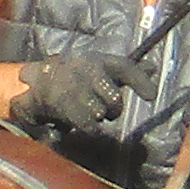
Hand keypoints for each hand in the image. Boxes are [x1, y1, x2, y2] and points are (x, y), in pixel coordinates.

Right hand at [14, 47, 141, 135]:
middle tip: (105, 109)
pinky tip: (85, 124)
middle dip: (113, 109)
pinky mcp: (63, 106)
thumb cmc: (74, 78)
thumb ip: (126, 71)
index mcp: (97, 59)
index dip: (140, 81)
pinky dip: (90, 129)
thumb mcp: (99, 69)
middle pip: (114, 98)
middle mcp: (85, 70)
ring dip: (98, 117)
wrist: (36, 85)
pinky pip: (88, 125)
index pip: (124, 67)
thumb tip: (154, 67)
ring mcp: (74, 88)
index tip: (151, 96)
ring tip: (87, 112)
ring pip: (101, 113)